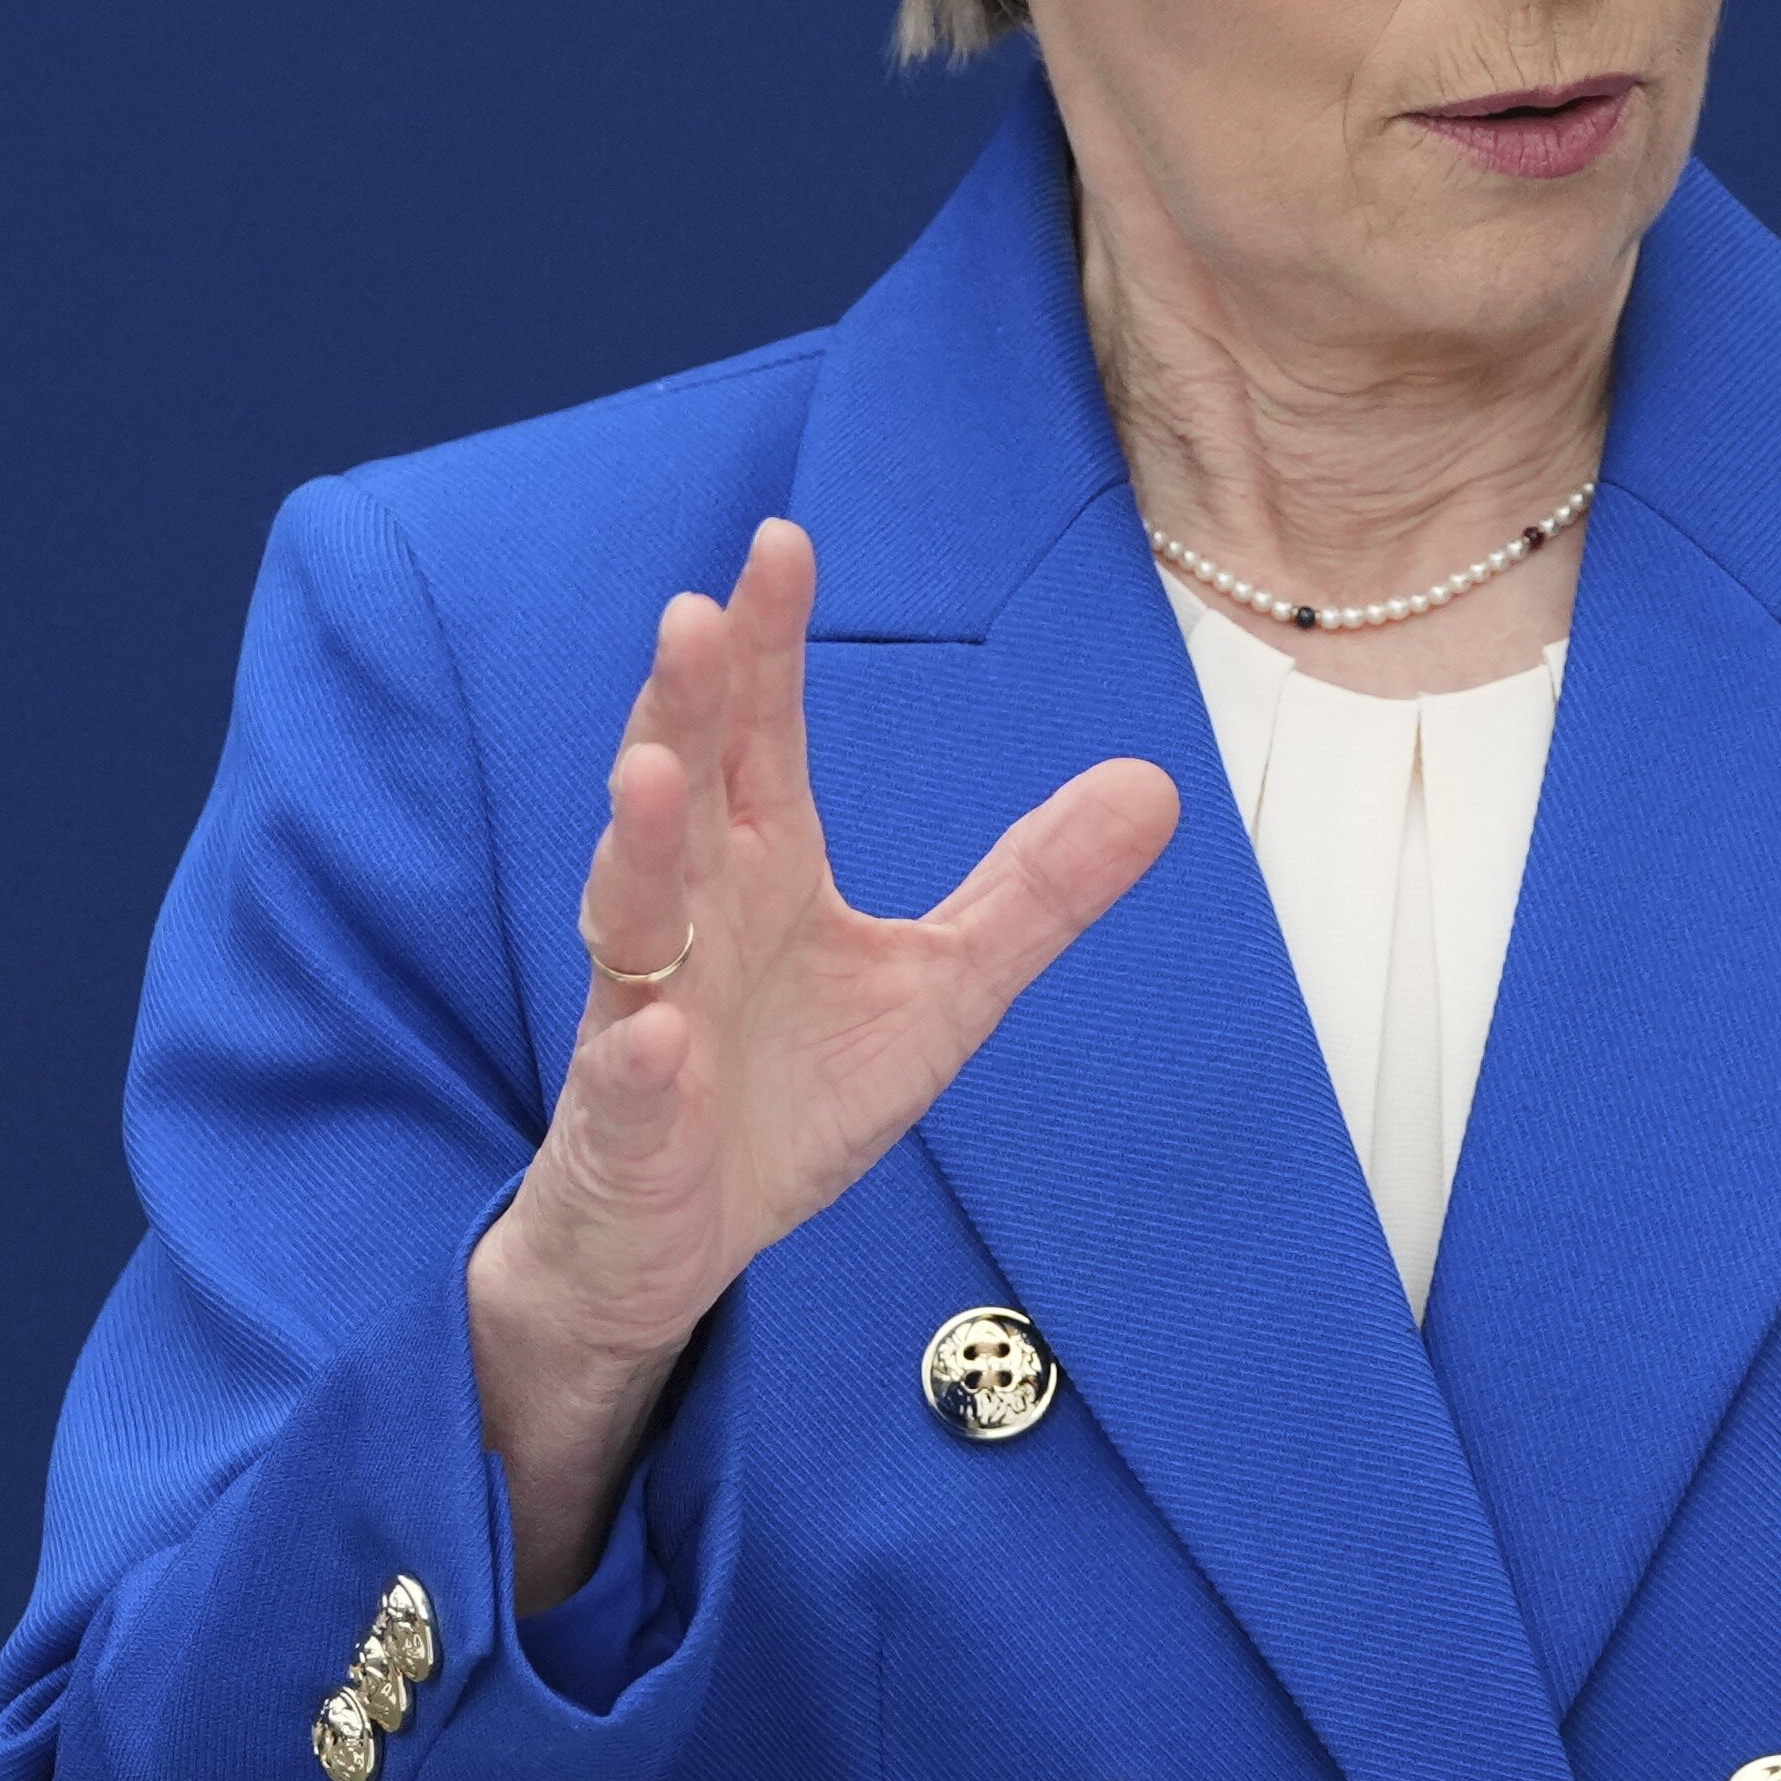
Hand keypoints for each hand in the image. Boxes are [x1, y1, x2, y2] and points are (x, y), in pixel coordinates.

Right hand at [465, 519, 1174, 1603]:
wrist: (678, 1240)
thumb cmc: (790, 1091)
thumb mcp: (943, 987)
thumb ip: (1035, 887)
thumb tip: (1156, 782)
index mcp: (761, 867)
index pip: (760, 735)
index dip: (770, 643)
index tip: (784, 540)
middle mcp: (692, 919)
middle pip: (682, 792)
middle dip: (684, 706)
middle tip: (695, 615)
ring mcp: (643, 1016)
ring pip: (631, 917)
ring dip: (637, 850)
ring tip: (648, 774)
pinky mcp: (624, 1125)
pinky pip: (626, 1085)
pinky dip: (637, 1060)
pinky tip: (654, 1033)